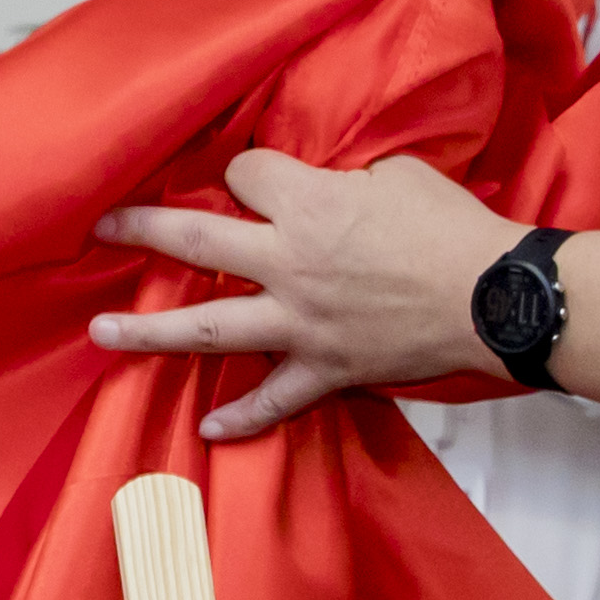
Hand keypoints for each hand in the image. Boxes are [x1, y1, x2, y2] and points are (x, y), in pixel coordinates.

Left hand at [85, 149, 511, 439]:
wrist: (498, 297)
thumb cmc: (453, 229)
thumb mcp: (399, 176)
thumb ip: (349, 181)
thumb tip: (331, 188)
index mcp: (309, 205)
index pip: (245, 175)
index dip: (243, 172)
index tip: (246, 178)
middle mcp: (289, 263)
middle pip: (195, 242)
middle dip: (141, 230)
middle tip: (101, 227)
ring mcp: (301, 322)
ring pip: (207, 328)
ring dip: (148, 331)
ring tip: (101, 332)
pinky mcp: (325, 368)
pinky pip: (274, 400)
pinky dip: (242, 418)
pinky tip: (207, 427)